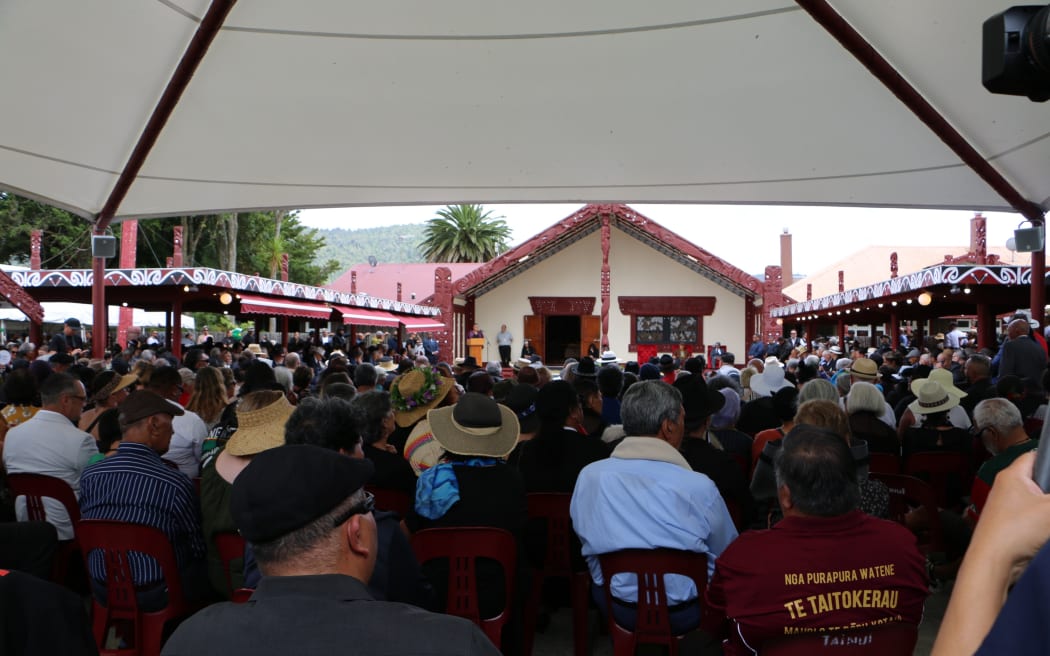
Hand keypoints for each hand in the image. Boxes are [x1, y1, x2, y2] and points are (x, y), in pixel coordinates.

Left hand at [971, 451, 1049, 573]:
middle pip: (1039, 479)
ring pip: (1038, 499)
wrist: (994, 561)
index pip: (1035, 455)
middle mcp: (1007, 488)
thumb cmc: (1013, 532)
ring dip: (1049, 506)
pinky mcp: (1011, 523)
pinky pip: (1034, 515)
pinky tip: (1048, 527)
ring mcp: (1007, 506)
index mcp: (1012, 475)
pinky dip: (1045, 519)